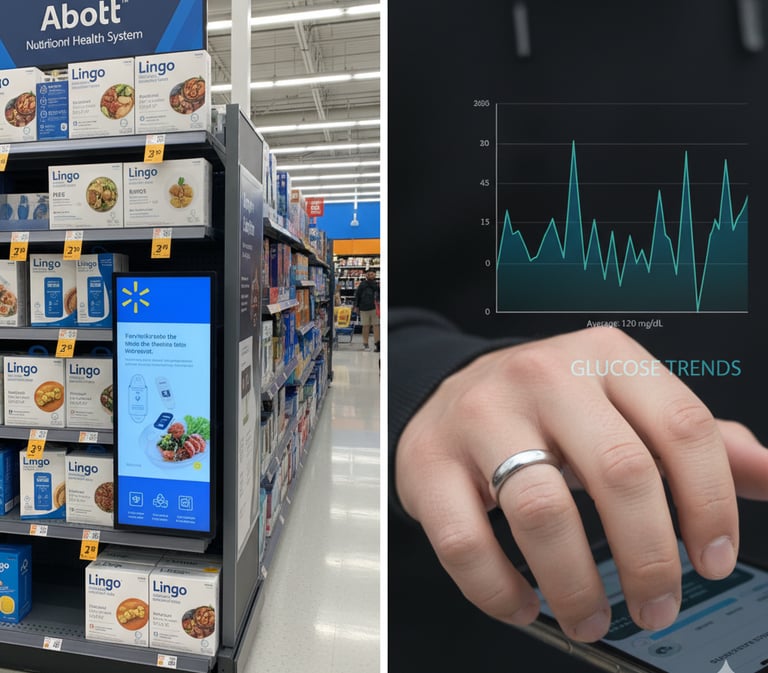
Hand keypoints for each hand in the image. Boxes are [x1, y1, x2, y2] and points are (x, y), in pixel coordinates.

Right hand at [395, 327, 767, 641]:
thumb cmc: (544, 405)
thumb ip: (694, 438)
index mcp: (603, 358)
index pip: (681, 427)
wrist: (448, 390)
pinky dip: (499, 589)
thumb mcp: (621, 401)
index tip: (711, 560)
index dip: (710, 505)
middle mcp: (543, 378)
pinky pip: (466, 541)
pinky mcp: (430, 460)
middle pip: (619, 472)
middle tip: (656, 606)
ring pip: (542, 511)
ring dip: (576, 586)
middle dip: (650, 560)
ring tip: (588, 615)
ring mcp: (480, 416)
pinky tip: (522, 601)